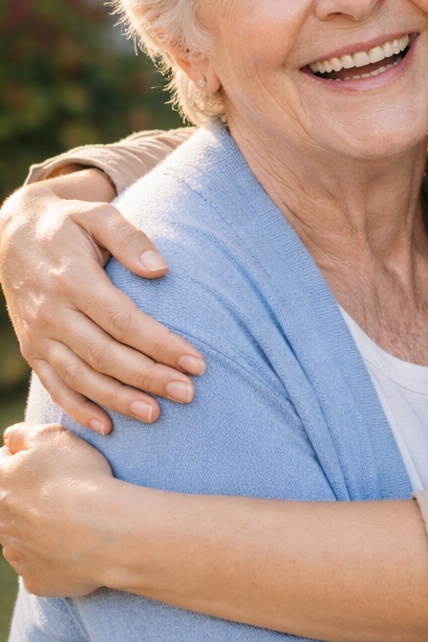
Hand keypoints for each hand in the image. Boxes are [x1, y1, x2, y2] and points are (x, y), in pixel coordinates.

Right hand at [0, 172, 203, 432]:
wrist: (12, 233)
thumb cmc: (68, 223)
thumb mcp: (97, 214)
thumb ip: (130, 238)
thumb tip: (161, 270)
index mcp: (72, 279)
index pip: (123, 320)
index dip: (160, 344)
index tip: (196, 362)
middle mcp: (51, 312)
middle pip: (105, 354)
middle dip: (148, 377)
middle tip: (188, 393)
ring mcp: (38, 334)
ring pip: (80, 377)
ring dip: (118, 400)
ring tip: (155, 414)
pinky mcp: (31, 348)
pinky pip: (53, 385)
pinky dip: (78, 409)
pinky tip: (108, 427)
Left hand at [0, 422, 121, 595]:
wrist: (104, 529)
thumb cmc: (78, 479)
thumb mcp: (50, 437)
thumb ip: (21, 435)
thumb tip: (10, 442)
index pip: (2, 466)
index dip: (26, 460)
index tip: (51, 464)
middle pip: (11, 507)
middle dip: (32, 500)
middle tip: (66, 493)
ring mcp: (16, 556)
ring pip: (24, 539)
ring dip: (41, 531)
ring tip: (76, 522)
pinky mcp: (36, 581)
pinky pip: (42, 568)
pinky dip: (56, 559)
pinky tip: (76, 548)